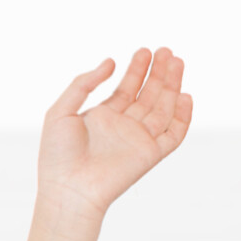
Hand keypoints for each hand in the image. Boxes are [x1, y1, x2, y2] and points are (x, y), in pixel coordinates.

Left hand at [37, 48, 191, 217]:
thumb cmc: (56, 156)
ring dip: (171, 85)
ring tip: (177, 61)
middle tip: (166, 51)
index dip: (136, 70)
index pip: (126, 89)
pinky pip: (174, 134)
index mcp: (102, 118)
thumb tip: (110, 61)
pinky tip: (184, 95)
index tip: (144, 51)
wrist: (67, 189)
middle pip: (147, 95)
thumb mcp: (60, 112)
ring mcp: (138, 140)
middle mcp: (122, 127)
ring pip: (163, 108)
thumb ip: (82, 84)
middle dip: (158, 73)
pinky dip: (182, 116)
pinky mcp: (150, 154)